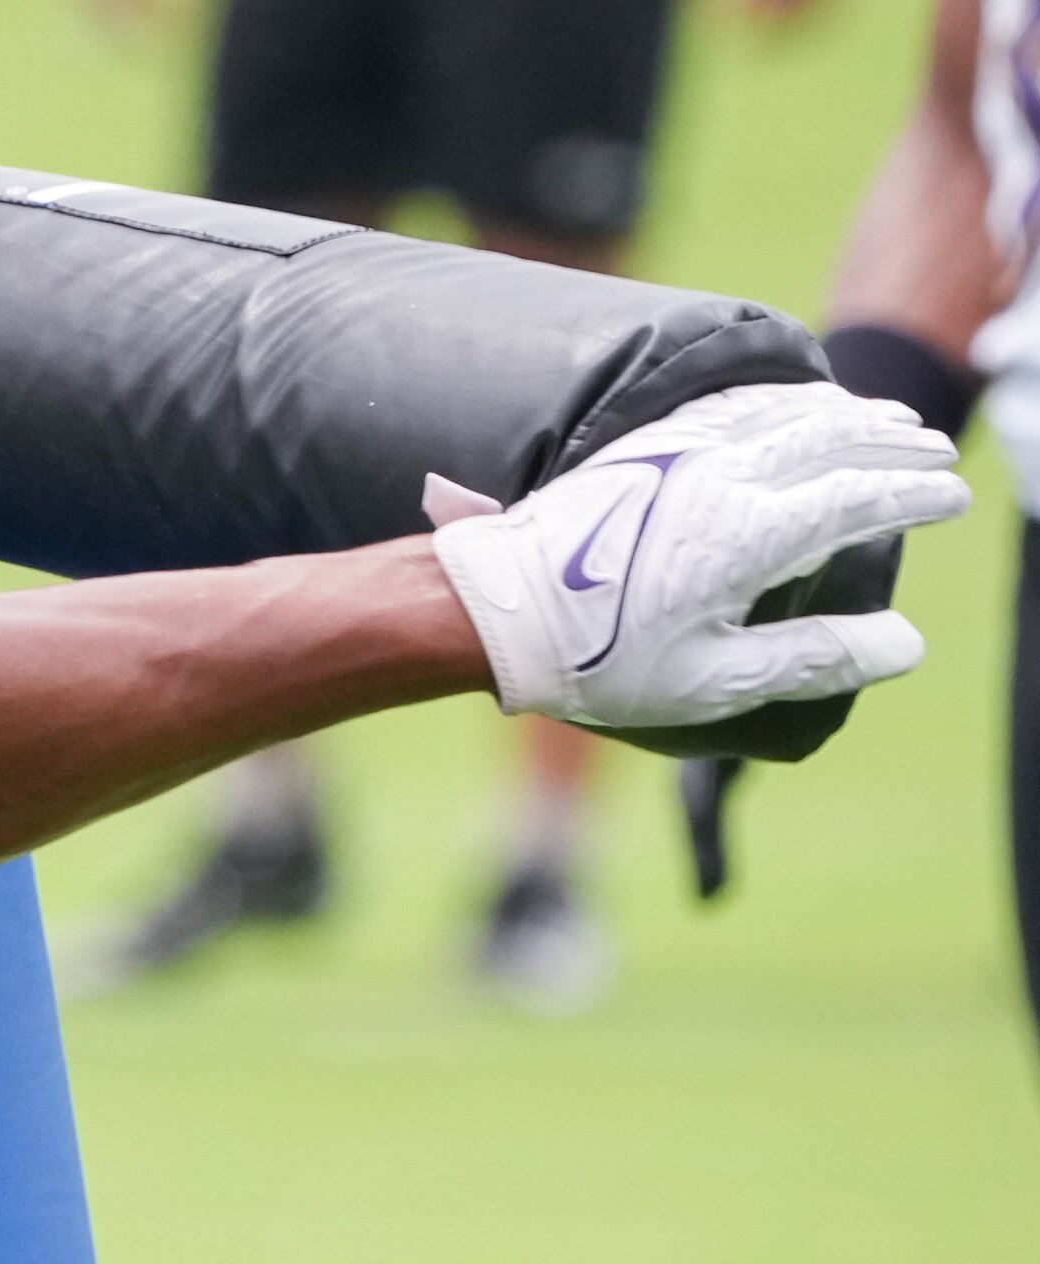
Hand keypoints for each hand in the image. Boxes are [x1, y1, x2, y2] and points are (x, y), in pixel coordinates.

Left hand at [425, 382, 964, 732]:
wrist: (494, 611)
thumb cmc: (597, 660)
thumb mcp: (713, 680)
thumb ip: (812, 659)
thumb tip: (903, 645)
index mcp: (749, 535)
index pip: (858, 499)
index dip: (913, 495)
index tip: (951, 498)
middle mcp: (721, 478)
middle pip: (831, 439)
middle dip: (890, 444)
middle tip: (931, 450)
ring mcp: (678, 454)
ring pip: (784, 413)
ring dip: (843, 414)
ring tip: (879, 421)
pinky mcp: (640, 449)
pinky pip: (731, 406)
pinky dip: (780, 401)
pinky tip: (791, 405)